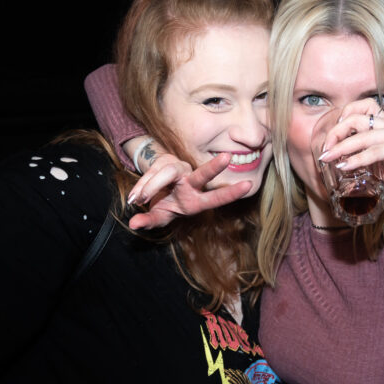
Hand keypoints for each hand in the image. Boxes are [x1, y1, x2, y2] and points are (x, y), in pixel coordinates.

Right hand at [127, 152, 251, 229]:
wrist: (154, 187)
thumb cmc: (164, 206)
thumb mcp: (159, 217)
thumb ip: (149, 221)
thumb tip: (134, 224)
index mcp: (196, 200)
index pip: (215, 197)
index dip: (231, 193)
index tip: (249, 185)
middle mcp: (191, 182)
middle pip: (202, 175)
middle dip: (213, 168)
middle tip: (227, 158)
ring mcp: (179, 170)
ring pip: (166, 174)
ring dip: (149, 187)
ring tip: (135, 199)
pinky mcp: (165, 161)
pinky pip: (151, 174)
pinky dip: (142, 186)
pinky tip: (134, 196)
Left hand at [317, 99, 383, 202]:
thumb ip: (372, 181)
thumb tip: (351, 193)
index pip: (359, 114)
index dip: (339, 125)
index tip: (327, 144)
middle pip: (355, 118)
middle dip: (334, 133)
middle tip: (323, 152)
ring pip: (362, 134)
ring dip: (341, 146)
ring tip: (327, 158)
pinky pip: (375, 150)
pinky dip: (358, 158)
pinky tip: (346, 166)